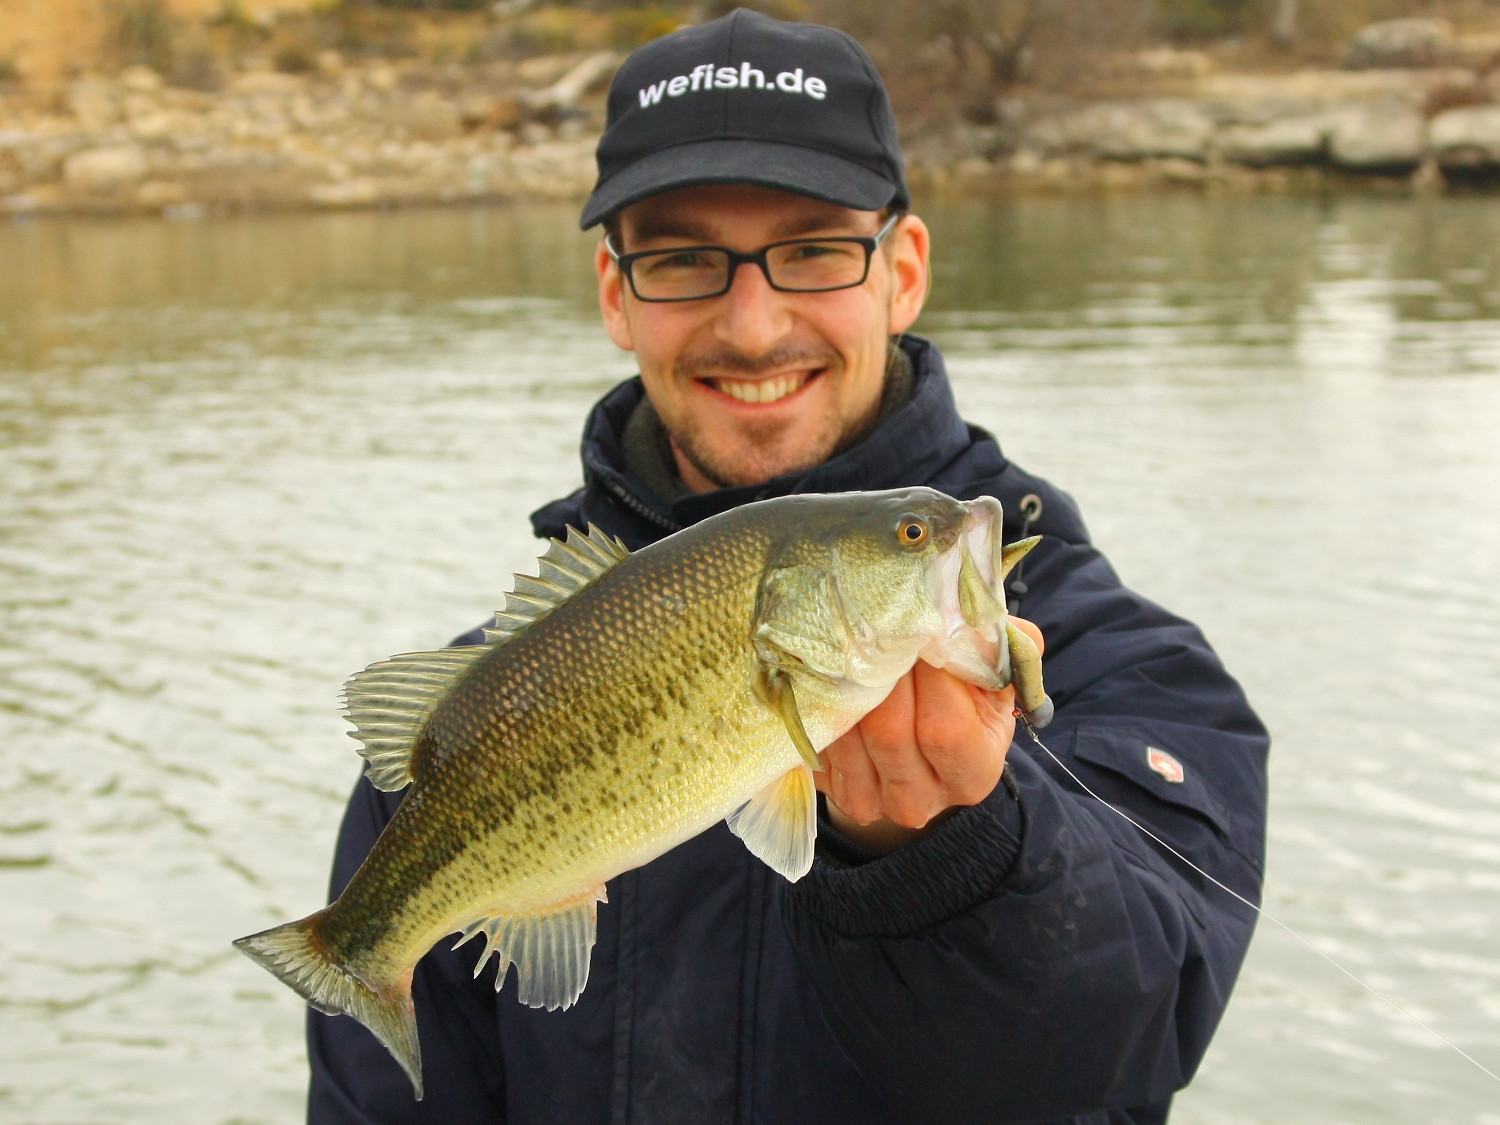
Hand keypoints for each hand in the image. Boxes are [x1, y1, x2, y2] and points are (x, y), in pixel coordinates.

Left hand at [814, 618, 1044, 853]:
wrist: (920, 749)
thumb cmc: (963, 704)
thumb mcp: (993, 682)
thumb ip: (1000, 652)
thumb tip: (980, 621)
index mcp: (974, 775)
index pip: (945, 727)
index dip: (929, 675)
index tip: (920, 631)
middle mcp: (921, 800)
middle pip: (889, 729)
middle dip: (883, 670)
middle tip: (881, 627)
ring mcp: (872, 801)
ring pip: (847, 730)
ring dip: (847, 679)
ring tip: (856, 642)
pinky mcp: (831, 789)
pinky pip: (819, 736)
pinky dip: (823, 699)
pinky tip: (834, 673)